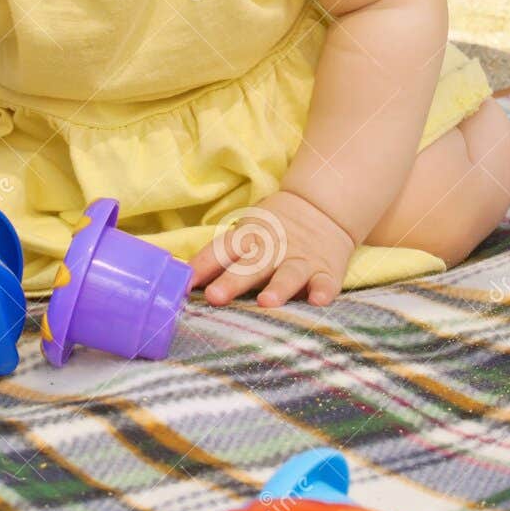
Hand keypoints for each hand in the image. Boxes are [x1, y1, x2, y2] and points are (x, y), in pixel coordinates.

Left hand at [188, 189, 355, 309]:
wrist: (321, 208)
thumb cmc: (272, 230)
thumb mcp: (245, 233)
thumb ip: (219, 258)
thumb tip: (183, 280)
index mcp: (249, 238)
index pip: (222, 249)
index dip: (204, 265)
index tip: (185, 282)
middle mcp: (273, 249)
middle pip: (251, 265)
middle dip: (232, 281)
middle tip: (215, 296)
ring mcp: (300, 259)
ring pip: (288, 273)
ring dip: (278, 287)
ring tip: (266, 302)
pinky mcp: (326, 270)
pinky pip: (325, 282)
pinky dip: (323, 291)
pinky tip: (318, 300)